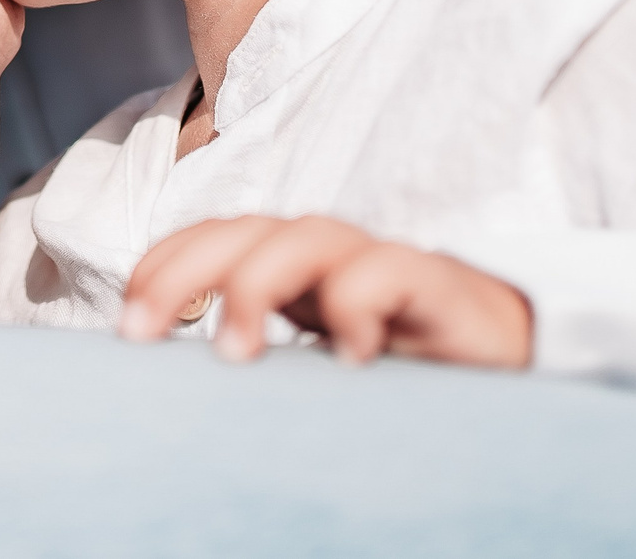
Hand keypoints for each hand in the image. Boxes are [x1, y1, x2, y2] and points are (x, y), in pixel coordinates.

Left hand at [119, 215, 532, 368]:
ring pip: (307, 235)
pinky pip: (388, 269)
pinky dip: (357, 304)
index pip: (212, 240)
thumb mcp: (311, 376)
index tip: (126, 329)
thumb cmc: (398, 374)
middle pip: (243, 229)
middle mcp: (328, 257)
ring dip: (257, 284)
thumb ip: (258, 364)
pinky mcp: (435, 285)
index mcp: (289, 272)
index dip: (162, 267)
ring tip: (233, 351)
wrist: (509, 365)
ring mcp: (380, 264)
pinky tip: (348, 360)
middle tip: (142, 332)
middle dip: (182, 269)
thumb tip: (168, 406)